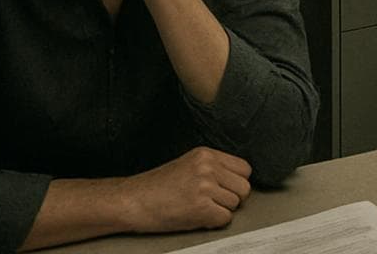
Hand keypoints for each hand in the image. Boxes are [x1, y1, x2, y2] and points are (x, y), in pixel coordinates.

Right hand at [119, 146, 251, 232]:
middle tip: (214, 203)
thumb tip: (236, 181)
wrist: (132, 201)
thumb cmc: (157, 187)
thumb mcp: (188, 165)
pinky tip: (198, 217)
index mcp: (206, 155)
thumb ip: (213, 168)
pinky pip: (224, 219)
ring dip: (221, 211)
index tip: (226, 190)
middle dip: (233, 198)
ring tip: (201, 208)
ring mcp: (205, 186)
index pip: (245, 169)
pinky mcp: (200, 207)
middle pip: (244, 187)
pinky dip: (214, 222)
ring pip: (235, 204)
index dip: (237, 183)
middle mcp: (208, 167)